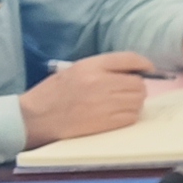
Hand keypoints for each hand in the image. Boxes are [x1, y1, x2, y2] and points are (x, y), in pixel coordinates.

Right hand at [20, 53, 155, 145]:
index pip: (129, 59)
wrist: (35, 118)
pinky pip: (131, 117)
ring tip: (120, 103)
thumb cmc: (55, 92)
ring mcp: (104, 104)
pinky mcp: (105, 123)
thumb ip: (104, 67)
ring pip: (138, 100)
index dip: (143, 64)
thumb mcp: (75, 69)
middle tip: (127, 91)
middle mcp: (99, 83)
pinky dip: (129, 115)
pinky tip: (116, 114)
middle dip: (137, 86)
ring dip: (134, 102)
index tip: (147, 69)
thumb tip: (137, 69)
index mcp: (90, 66)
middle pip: (138, 83)